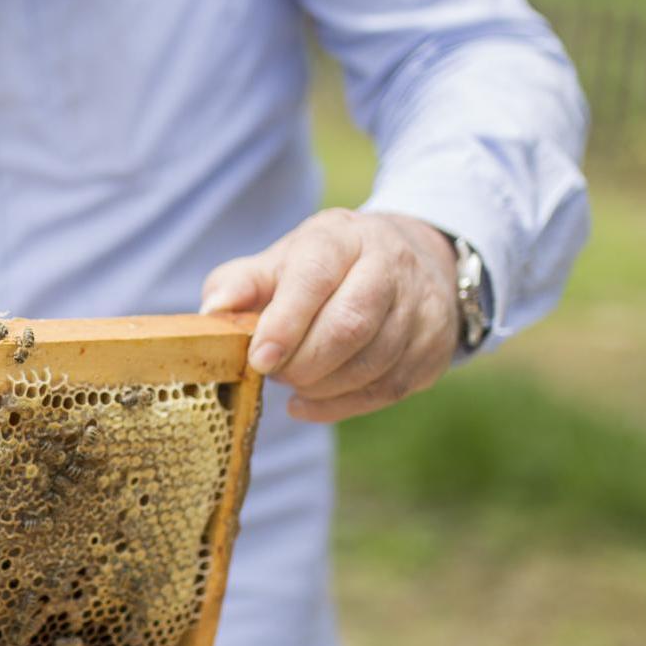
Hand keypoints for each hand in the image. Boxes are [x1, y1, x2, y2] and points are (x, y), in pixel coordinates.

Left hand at [199, 208, 459, 423]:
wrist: (407, 260)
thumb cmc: (325, 267)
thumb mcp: (282, 261)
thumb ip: (242, 283)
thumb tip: (211, 311)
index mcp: (343, 238)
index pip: (316, 278)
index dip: (286, 323)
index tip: (259, 359)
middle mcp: (391, 266)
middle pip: (349, 326)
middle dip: (303, 363)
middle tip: (275, 372)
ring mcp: (421, 308)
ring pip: (371, 364)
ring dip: (321, 387)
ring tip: (294, 381)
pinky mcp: (434, 347)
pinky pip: (386, 390)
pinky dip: (340, 406)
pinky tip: (309, 403)